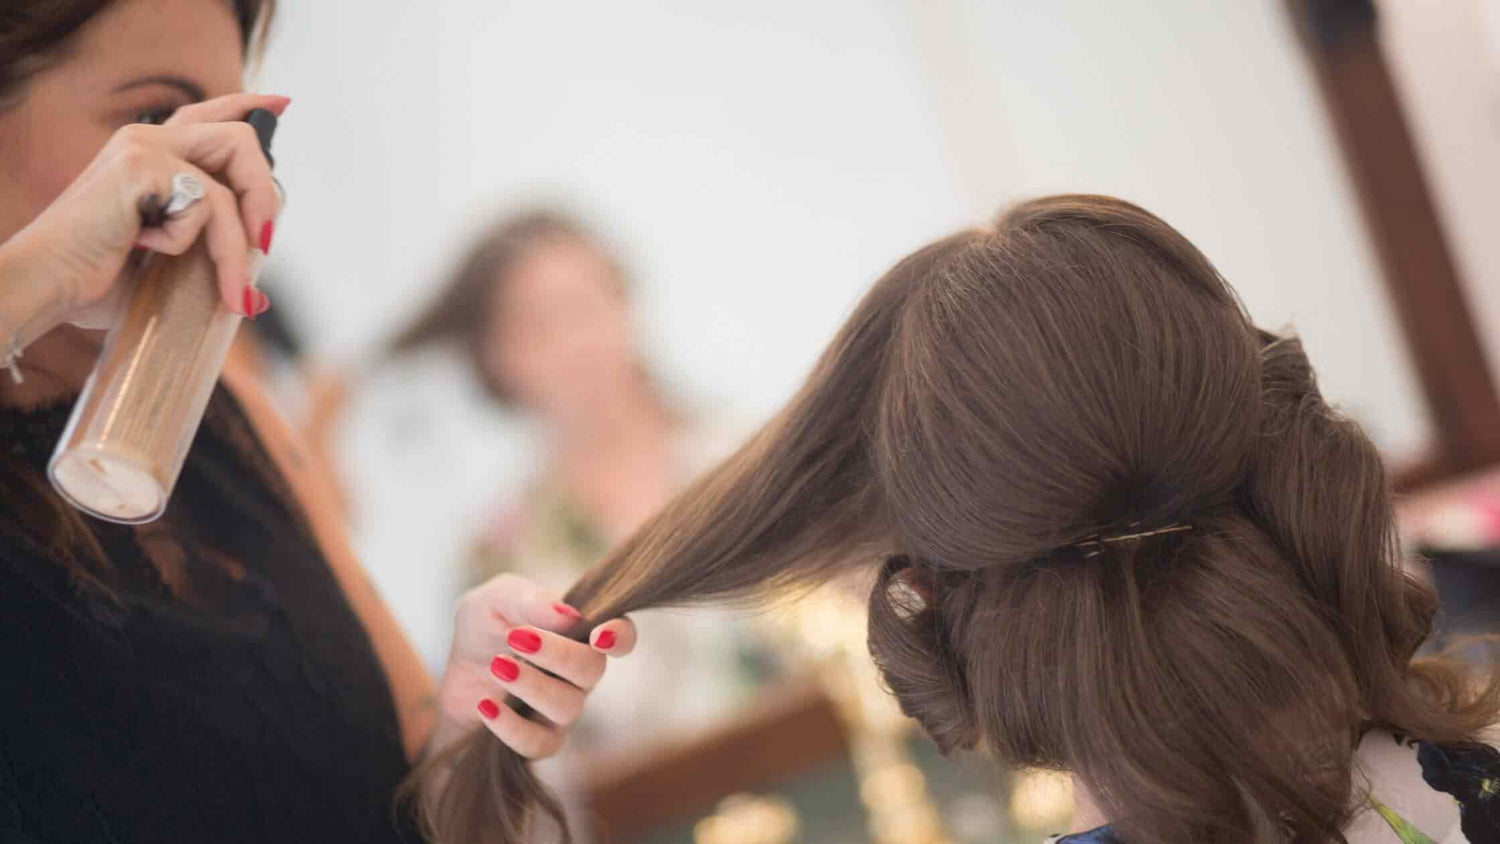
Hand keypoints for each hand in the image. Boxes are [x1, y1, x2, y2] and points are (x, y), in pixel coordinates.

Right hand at [2, 92, 286, 333]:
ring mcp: (143, 148)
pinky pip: (205, 206)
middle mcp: (147, 139)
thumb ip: (206, 261)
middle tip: (264, 246)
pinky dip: (189, 242)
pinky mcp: (141, 166)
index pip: (210, 116)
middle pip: (239, 140)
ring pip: (229, 183)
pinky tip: (146, 249)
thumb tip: (257, 296)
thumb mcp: (165, 264)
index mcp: (150, 152)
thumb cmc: (96, 279)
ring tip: (232, 291)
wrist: (47, 285)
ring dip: (238, 244)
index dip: (248, 107)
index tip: (281, 105)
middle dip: (264, 196)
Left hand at [435, 574, 635, 759]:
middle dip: (558, 654)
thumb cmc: (485, 629)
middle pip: (592, 669)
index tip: (599, 635)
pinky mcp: (539, 739)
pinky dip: (510, 726)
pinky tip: (486, 705)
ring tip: (496, 666)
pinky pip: (539, 743)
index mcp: (580, 632)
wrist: (452, 674)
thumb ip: (529, 599)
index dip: (620, 637)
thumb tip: (568, 614)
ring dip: (532, 685)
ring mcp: (563, 708)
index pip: (621, 636)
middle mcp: (581, 673)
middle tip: (516, 638)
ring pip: (568, 706)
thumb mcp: (495, 600)